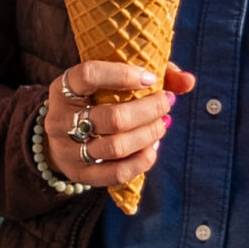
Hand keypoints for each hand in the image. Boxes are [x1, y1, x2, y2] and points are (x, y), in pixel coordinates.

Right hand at [42, 61, 191, 186]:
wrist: (62, 137)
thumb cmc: (94, 100)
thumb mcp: (109, 81)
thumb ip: (150, 73)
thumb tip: (188, 81)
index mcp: (62, 89)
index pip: (87, 75)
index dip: (122, 74)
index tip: (150, 78)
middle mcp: (60, 119)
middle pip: (112, 118)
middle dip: (149, 110)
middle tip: (167, 102)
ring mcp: (67, 150)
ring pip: (117, 147)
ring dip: (149, 135)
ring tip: (163, 124)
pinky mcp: (79, 174)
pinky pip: (117, 173)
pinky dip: (142, 160)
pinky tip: (153, 147)